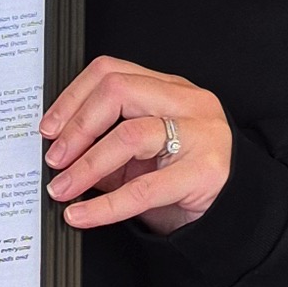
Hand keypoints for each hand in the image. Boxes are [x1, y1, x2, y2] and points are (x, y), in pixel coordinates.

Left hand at [41, 58, 229, 233]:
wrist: (238, 209)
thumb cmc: (190, 176)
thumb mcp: (146, 154)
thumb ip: (108, 146)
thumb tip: (60, 153)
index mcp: (170, 89)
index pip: (112, 72)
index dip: (73, 97)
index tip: (49, 127)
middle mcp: (187, 103)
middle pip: (117, 91)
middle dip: (76, 126)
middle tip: (55, 158)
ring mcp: (199, 134)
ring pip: (129, 135)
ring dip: (86, 165)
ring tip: (63, 187)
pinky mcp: (204, 173)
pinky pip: (144, 189)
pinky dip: (105, 205)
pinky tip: (82, 214)